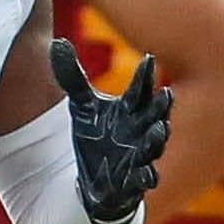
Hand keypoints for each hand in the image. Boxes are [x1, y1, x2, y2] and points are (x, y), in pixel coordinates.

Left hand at [49, 37, 169, 223]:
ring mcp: (140, 156)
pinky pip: (145, 178)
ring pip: (155, 146)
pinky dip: (147, 176)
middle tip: (167, 93)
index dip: (146, 75)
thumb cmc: (96, 137)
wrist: (95, 179)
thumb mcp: (81, 106)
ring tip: (161, 128)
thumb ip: (72, 77)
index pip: (142, 88)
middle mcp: (141, 130)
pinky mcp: (134, 180)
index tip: (149, 58)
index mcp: (132, 109)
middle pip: (156, 115)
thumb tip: (56, 42)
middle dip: (162, 106)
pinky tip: (148, 173)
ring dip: (158, 138)